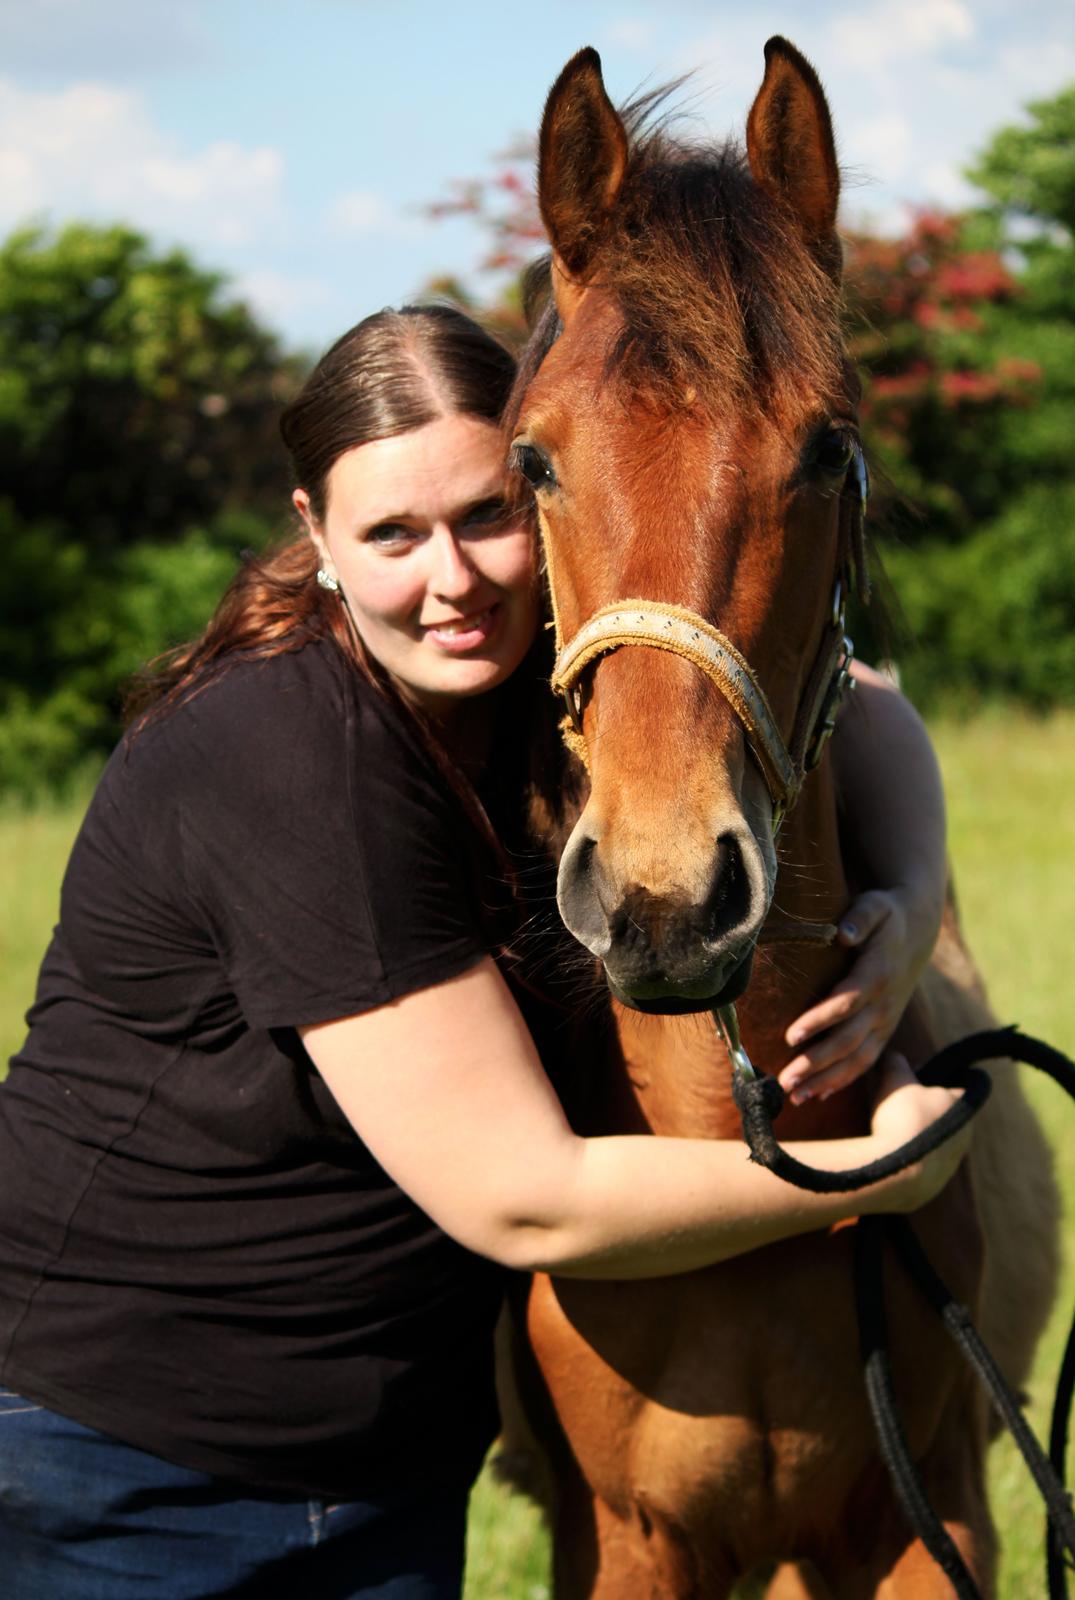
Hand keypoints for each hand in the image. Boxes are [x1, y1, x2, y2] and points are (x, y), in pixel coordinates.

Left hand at [778, 886, 939, 1104]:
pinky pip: (866, 1061)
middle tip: (785, 1079)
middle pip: (849, 1040)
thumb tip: (844, 933)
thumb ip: (860, 918)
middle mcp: (884, 1004)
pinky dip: (844, 1080)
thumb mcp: (876, 905)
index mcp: (878, 974)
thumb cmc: (886, 915)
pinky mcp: (884, 1030)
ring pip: (857, 1059)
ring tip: (795, 1096)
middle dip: (817, 1062)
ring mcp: (886, 1021)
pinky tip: (818, 1095)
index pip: (847, 1003)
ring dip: (826, 1080)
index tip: (791, 1036)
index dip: (820, 1020)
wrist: (919, 929)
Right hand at [865, 1051, 969, 1211]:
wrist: (893, 1171)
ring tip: (887, 1134)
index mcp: (962, 1108)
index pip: (960, 1086)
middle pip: (944, 1117)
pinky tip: (886, 1157)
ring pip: (934, 1145)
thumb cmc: (900, 1117)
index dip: (936, 1079)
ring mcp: (949, 1168)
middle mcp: (964, 1139)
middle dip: (923, 1111)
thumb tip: (892, 1054)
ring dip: (916, 1139)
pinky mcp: (933, 1189)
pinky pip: (920, 1170)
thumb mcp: (894, 1077)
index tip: (913, 1079)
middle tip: (895, 1107)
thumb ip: (896, 1060)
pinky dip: (907, 1162)